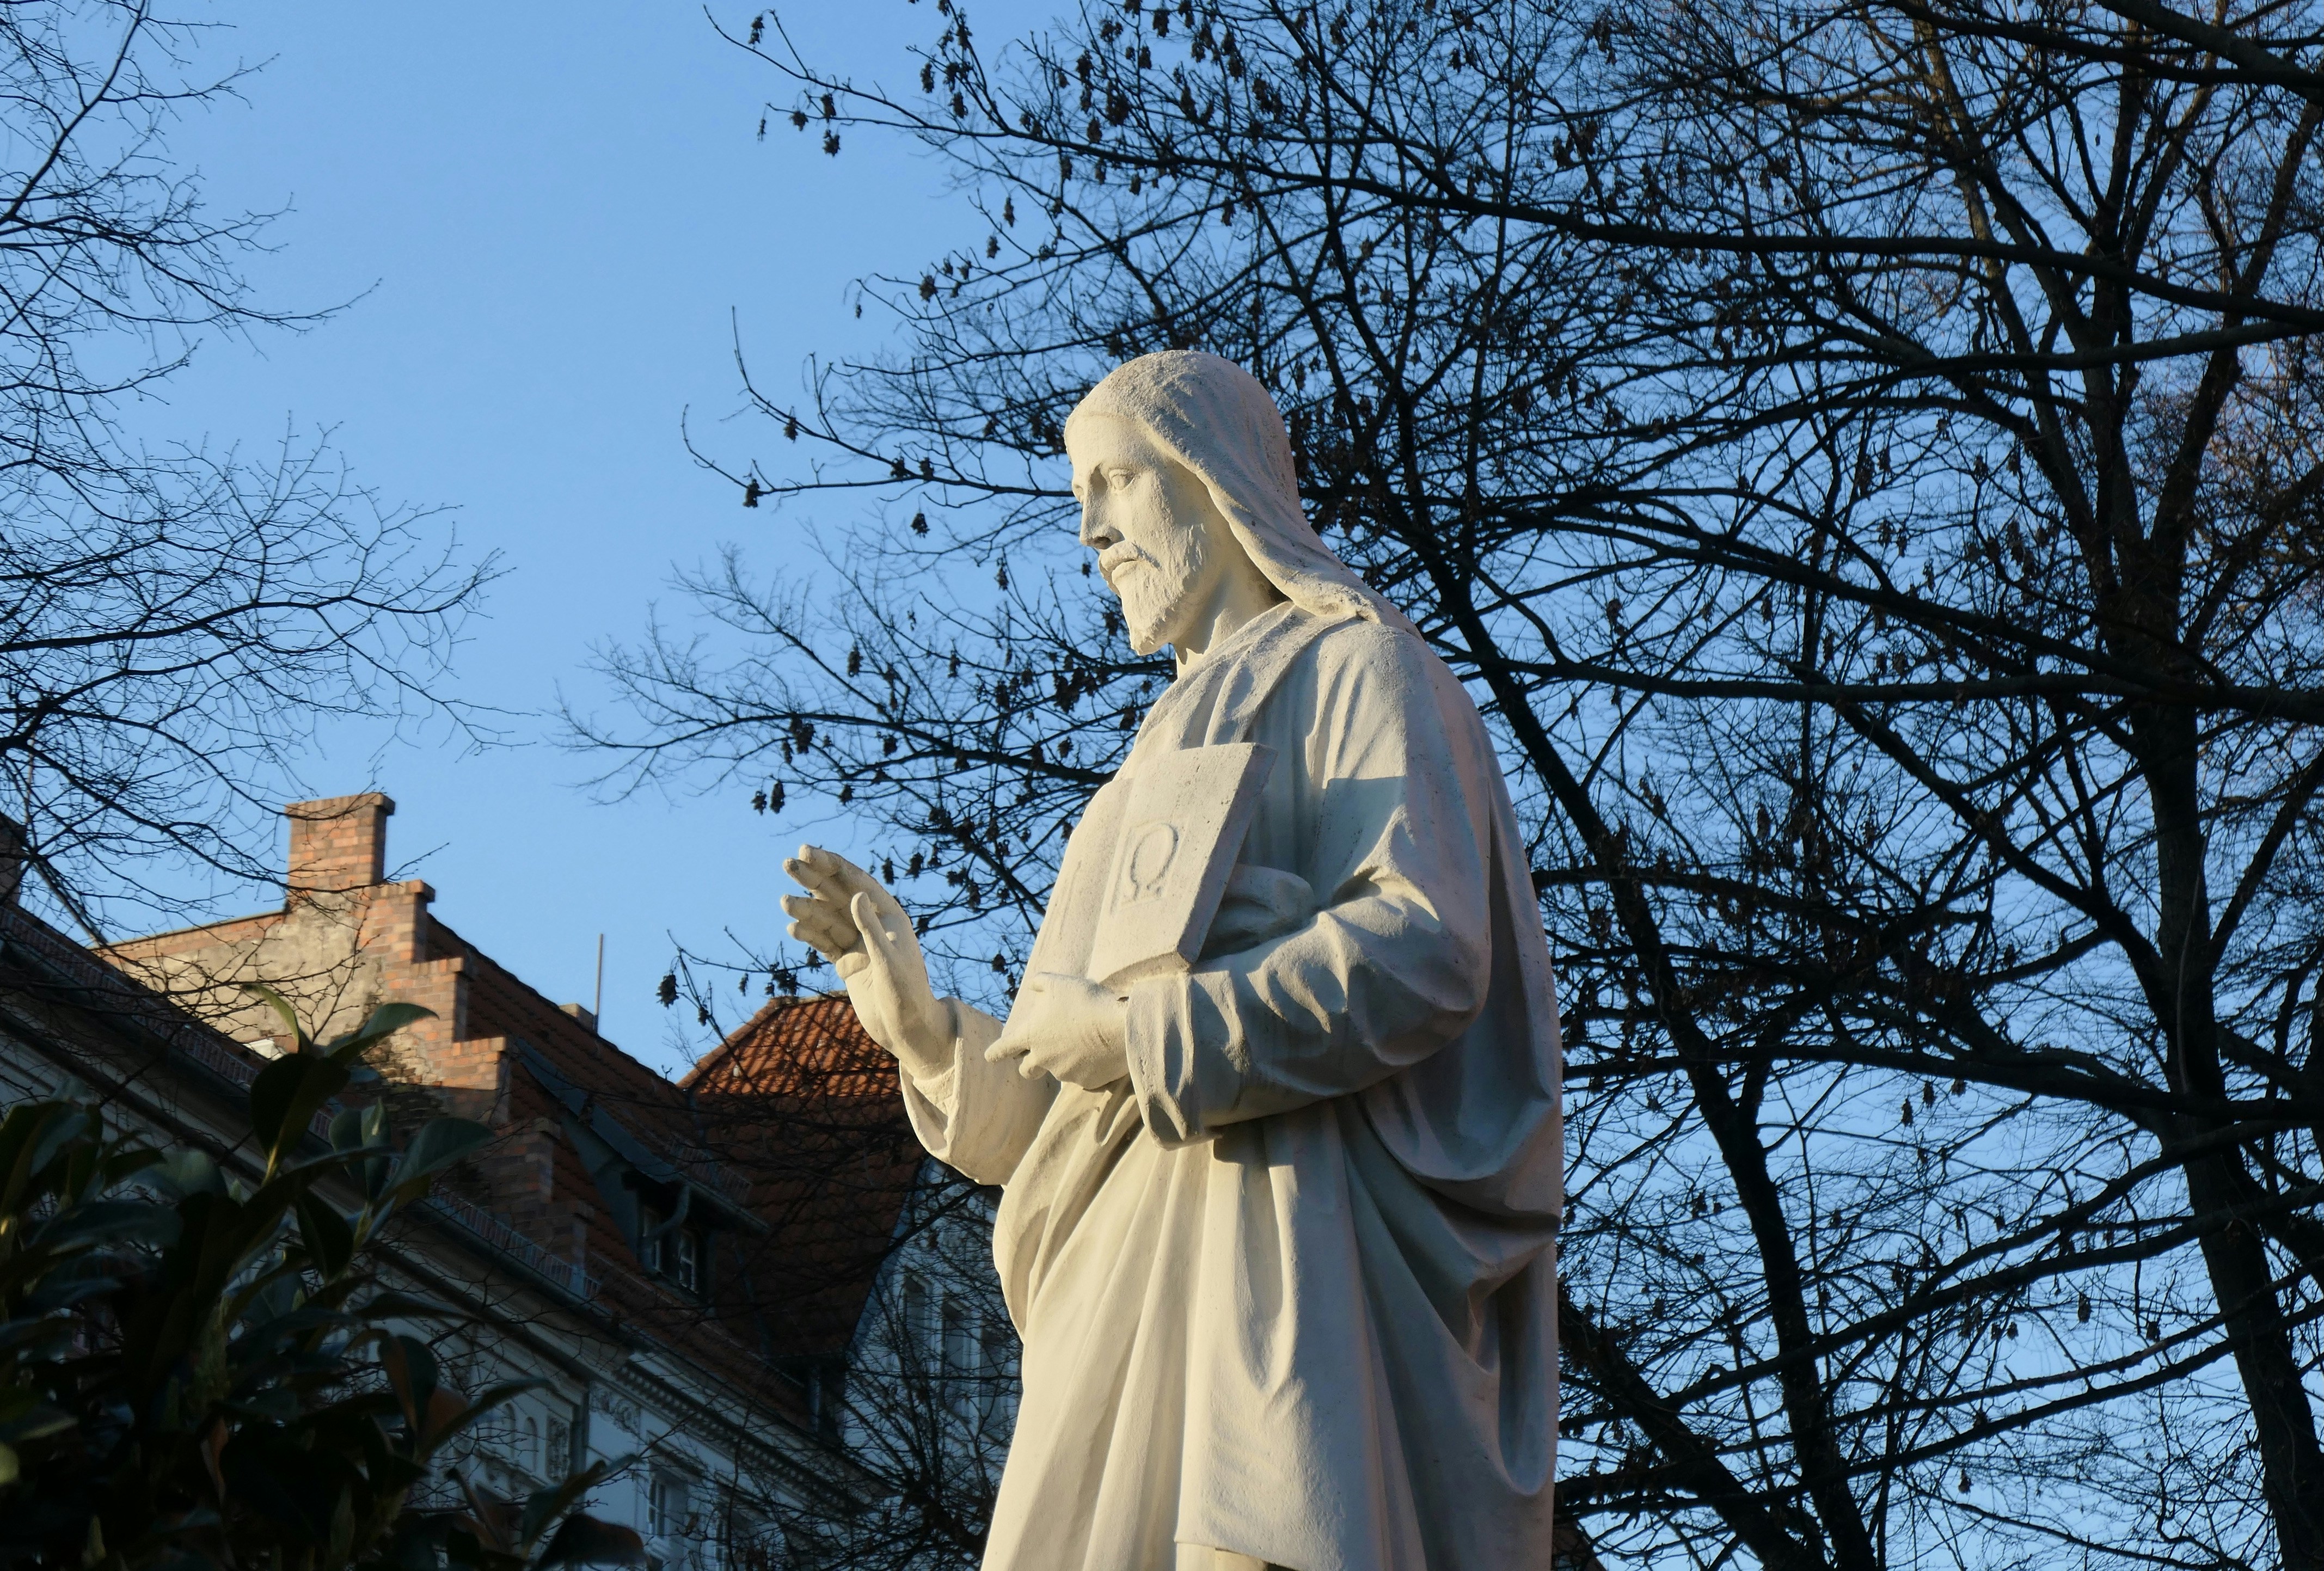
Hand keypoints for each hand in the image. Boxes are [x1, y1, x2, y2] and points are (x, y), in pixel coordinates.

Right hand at [781, 845, 949, 1076]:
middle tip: (787, 864)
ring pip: (827, 919)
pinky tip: (793, 928)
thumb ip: (871, 928)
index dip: (831, 865)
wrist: (907, 1030)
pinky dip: (809, 935)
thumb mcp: (889, 960)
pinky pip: (824, 943)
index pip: (856, 882)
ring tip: (784, 902)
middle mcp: (873, 925)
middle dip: (813, 879)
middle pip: (838, 895)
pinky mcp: (848, 963)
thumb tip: (856, 895)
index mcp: (890, 915)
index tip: (806, 852)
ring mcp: (859, 944)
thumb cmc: (907, 994)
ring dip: (806, 909)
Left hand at [985, 971, 1130, 1089]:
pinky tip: (1099, 1052)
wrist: (1120, 1027)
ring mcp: (1065, 1073)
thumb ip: (1041, 984)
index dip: (995, 1053)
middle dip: (1030, 1064)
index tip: (991, 1056)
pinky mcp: (1086, 1082)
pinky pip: (1082, 1076)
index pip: (1002, 1050)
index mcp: (1031, 1036)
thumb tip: (1033, 987)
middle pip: (1027, 1071)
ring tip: (1082, 1043)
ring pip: (1057, 1071)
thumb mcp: (1059, 983)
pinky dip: (1086, 1067)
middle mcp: (1043, 1059)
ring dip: (1063, 1061)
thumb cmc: (1085, 1001)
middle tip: (1041, 1053)